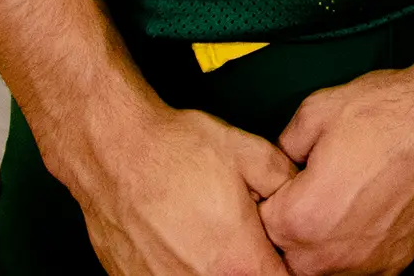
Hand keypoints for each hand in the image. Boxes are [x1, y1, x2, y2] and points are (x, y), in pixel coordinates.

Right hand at [55, 96, 297, 275]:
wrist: (112, 148)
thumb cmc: (173, 150)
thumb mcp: (249, 153)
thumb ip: (285, 184)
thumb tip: (300, 198)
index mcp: (237, 260)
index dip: (281, 263)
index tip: (273, 248)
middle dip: (244, 263)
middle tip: (236, 233)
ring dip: (209, 266)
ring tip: (201, 233)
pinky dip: (175, 266)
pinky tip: (173, 238)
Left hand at [261, 16, 413, 275]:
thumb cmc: (389, 114)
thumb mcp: (313, 112)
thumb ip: (282, 147)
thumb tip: (279, 161)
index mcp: (303, 217)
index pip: (262, 224)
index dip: (272, 196)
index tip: (286, 182)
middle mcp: (332, 251)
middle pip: (288, 254)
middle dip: (292, 225)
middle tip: (311, 191)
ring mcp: (367, 261)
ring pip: (322, 267)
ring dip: (321, 242)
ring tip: (340, 201)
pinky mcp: (396, 260)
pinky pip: (360, 267)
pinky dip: (354, 247)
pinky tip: (364, 214)